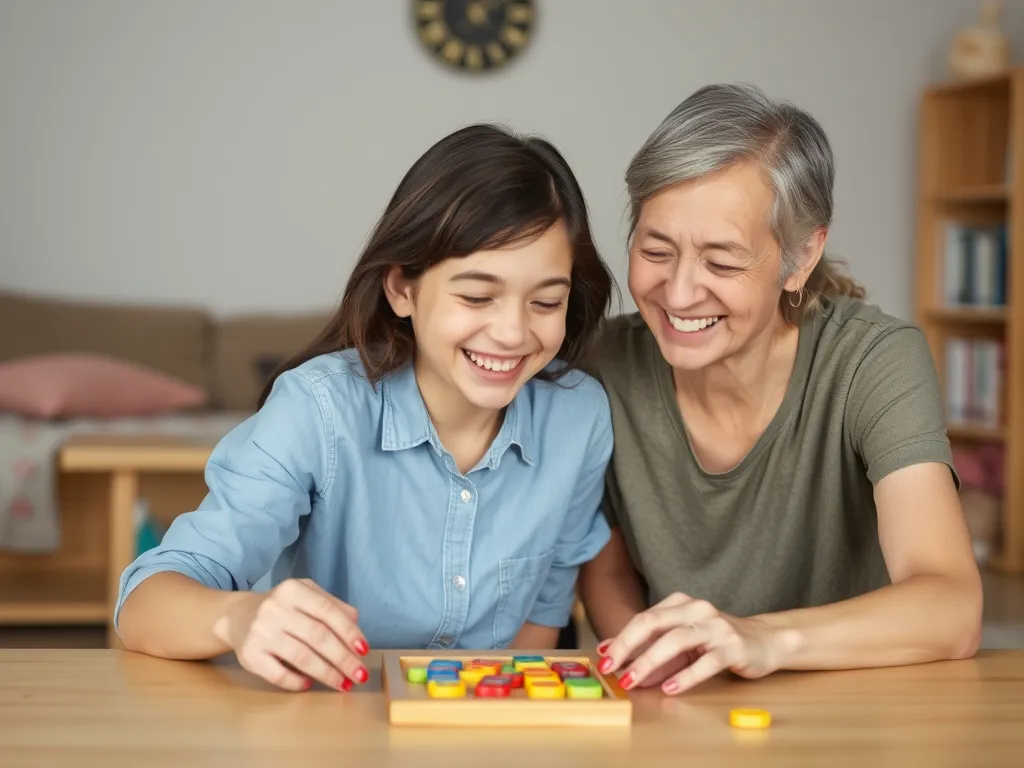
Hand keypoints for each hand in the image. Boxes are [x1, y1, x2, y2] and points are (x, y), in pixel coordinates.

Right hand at [213, 578, 370, 691]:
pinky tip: (310, 684)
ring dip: (327, 674)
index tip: (364, 651)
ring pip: (301, 657)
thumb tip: (357, 626)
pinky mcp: (249, 656)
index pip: (328, 612)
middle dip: (343, 658)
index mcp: (293, 590)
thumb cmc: (283, 607)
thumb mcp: (307, 595)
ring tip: (343, 684)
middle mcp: (274, 609)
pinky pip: (278, 674)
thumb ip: (333, 606)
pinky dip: (297, 682)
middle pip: (318, 636)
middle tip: (360, 675)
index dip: (349, 632)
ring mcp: (260, 632)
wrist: (237, 616)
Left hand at [596, 592, 804, 694]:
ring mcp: (716, 626)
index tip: (602, 657)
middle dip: (627, 645)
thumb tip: (616, 661)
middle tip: (609, 667)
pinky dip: (686, 676)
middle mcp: (696, 609)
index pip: (643, 619)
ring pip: (676, 641)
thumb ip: (652, 649)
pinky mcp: (733, 646)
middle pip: (653, 623)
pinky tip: (670, 688)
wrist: (765, 641)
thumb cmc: (717, 641)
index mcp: (680, 603)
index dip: (620, 638)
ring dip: (649, 662)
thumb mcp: (682, 642)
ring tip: (632, 681)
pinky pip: (706, 661)